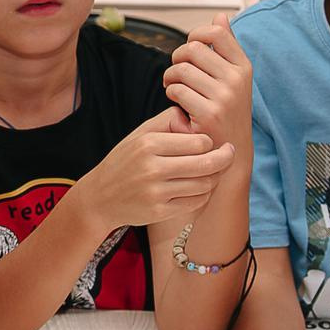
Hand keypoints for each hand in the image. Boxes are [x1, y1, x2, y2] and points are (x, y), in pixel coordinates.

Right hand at [79, 109, 238, 231]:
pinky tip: (201, 188)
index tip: (211, 142)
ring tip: (214, 171)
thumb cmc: (125, 160)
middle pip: (206, 164)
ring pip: (204, 184)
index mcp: (149, 144)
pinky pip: (195, 202)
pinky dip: (203, 195)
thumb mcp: (140, 134)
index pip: (199, 142)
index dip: (210, 142)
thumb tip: (196, 117)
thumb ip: (168, 121)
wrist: (100, 197)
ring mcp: (156, 192)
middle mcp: (152, 168)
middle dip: (224, 158)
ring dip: (214, 178)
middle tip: (229, 153)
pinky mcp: (159, 212)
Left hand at [163, 22, 252, 151]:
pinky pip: (176, 90)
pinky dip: (170, 94)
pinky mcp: (209, 113)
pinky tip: (177, 102)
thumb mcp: (233, 77)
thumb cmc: (227, 110)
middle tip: (176, 72)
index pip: (216, 32)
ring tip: (174, 87)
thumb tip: (220, 15)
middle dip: (177, 57)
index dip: (196, 35)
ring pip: (181, 69)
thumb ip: (226, 46)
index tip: (190, 49)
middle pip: (193, 48)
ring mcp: (224, 96)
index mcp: (243, 66)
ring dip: (170, 77)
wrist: (230, 151)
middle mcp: (237, 79)